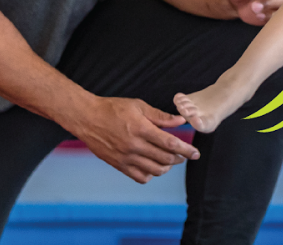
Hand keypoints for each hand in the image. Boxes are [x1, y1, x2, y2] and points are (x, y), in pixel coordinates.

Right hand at [67, 96, 199, 183]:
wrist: (87, 118)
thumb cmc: (112, 109)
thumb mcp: (138, 106)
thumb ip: (160, 116)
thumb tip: (180, 121)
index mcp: (141, 129)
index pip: (170, 144)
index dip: (186, 150)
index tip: (195, 153)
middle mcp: (134, 146)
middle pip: (164, 158)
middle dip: (179, 159)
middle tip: (184, 155)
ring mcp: (125, 158)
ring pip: (154, 170)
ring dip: (166, 167)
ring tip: (169, 161)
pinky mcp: (118, 165)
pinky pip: (139, 177)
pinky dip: (150, 175)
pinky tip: (152, 167)